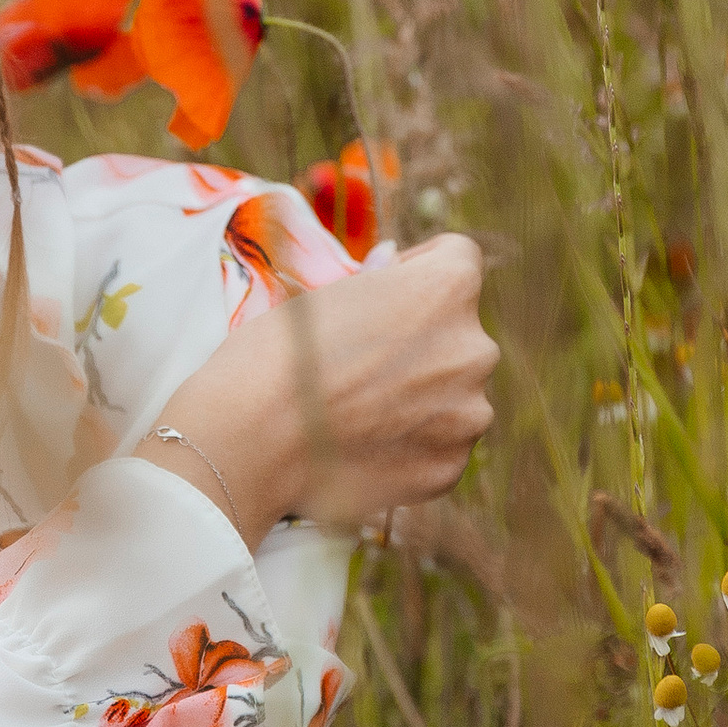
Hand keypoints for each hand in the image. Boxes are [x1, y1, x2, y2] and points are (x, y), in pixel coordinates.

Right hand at [142, 235, 496, 540]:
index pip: (457, 260)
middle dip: (422, 345)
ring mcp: (469, 413)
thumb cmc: (277, 355)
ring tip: (357, 416)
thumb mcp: (327, 293)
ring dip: (421, 400)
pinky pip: (440, 447)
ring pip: (454, 395)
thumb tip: (394, 265)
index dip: (415, 273)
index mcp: (448, 288)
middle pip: (458, 334)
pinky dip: (411, 448)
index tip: (379, 300)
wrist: (252, 439)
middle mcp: (475, 348)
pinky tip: (362, 450)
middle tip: (361, 367)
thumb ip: (379, 283)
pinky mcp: (450, 467)